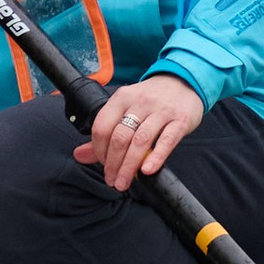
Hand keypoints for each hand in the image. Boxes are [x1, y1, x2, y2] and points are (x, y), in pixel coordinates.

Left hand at [79, 72, 204, 194]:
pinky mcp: (180, 120)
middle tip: (112, 181)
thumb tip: (79, 155)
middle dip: (113, 164)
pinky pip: (166, 140)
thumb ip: (104, 133)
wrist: (184, 81)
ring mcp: (161, 111)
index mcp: (122, 98)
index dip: (99, 150)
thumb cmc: (151, 100)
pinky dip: (156, 157)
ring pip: (140, 140)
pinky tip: (147, 171)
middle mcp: (140, 102)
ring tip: (124, 182)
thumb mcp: (125, 108)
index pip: (102, 127)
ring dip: (129, 166)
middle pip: (120, 137)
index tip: (104, 165)